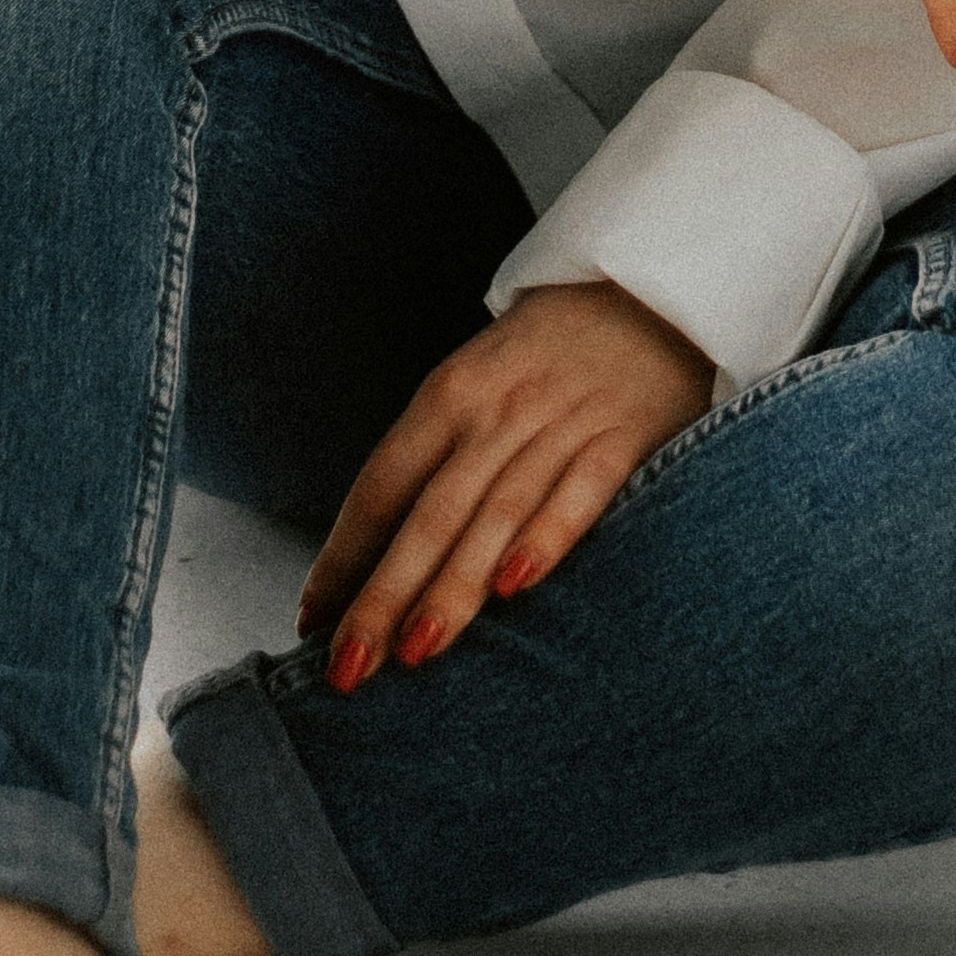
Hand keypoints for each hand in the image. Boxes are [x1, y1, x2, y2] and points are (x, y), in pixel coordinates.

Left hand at [301, 280, 714, 686]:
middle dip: (384, 596)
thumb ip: (435, 459)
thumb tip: (375, 552)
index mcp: (448, 395)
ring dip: (453, 586)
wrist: (645, 287)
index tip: (311, 622)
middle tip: (348, 668)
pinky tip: (515, 585)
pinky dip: (546, 537)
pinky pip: (580, 494)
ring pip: (495, 515)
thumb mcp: (475, 383)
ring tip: (416, 651)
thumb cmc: (545, 354)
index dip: (344, 557)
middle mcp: (495, 412)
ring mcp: (560, 424)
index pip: (381, 487)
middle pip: (428, 514)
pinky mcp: (622, 437)